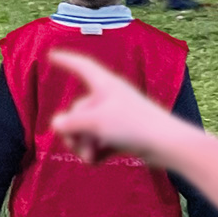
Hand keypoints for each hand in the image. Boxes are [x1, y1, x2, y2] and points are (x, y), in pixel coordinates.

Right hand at [49, 51, 180, 166]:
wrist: (166, 144)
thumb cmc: (133, 125)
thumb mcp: (95, 122)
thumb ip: (71, 123)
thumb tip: (56, 124)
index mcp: (105, 84)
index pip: (81, 66)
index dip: (65, 60)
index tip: (51, 55)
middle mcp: (109, 97)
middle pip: (77, 109)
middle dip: (74, 131)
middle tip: (80, 145)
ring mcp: (116, 116)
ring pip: (87, 129)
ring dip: (83, 144)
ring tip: (90, 156)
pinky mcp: (123, 134)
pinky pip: (99, 141)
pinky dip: (96, 151)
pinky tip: (98, 161)